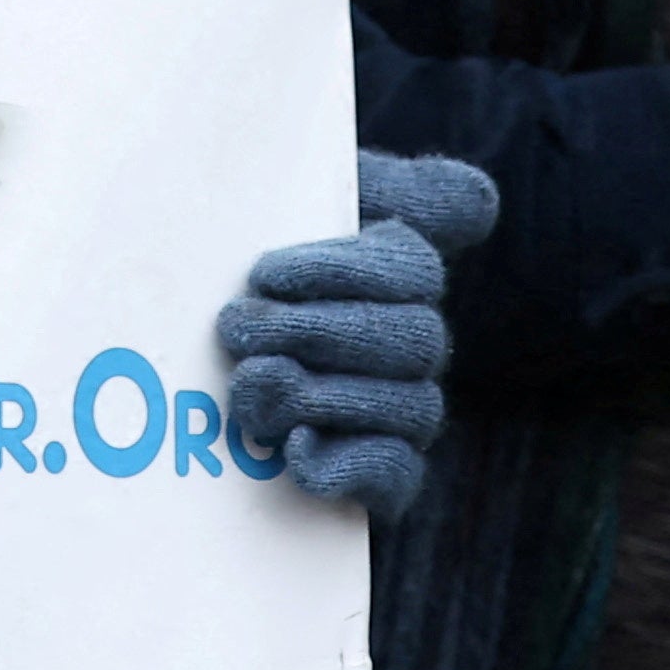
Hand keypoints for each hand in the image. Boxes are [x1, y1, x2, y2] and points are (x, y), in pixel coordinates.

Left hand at [220, 151, 493, 518]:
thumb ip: (389, 189)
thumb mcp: (303, 196)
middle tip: (237, 327)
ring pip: (411, 409)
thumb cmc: (250, 247)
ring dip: (322, 396)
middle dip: (318, 333)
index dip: (338, 272)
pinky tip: (295, 449)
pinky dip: (348, 467)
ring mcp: (403, 412)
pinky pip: (396, 480)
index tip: (263, 272)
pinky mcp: (375, 476)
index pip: (414, 270)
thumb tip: (476, 202)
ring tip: (251, 383)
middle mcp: (416, 342)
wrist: (192, 316)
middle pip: (414, 342)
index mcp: (404, 268)